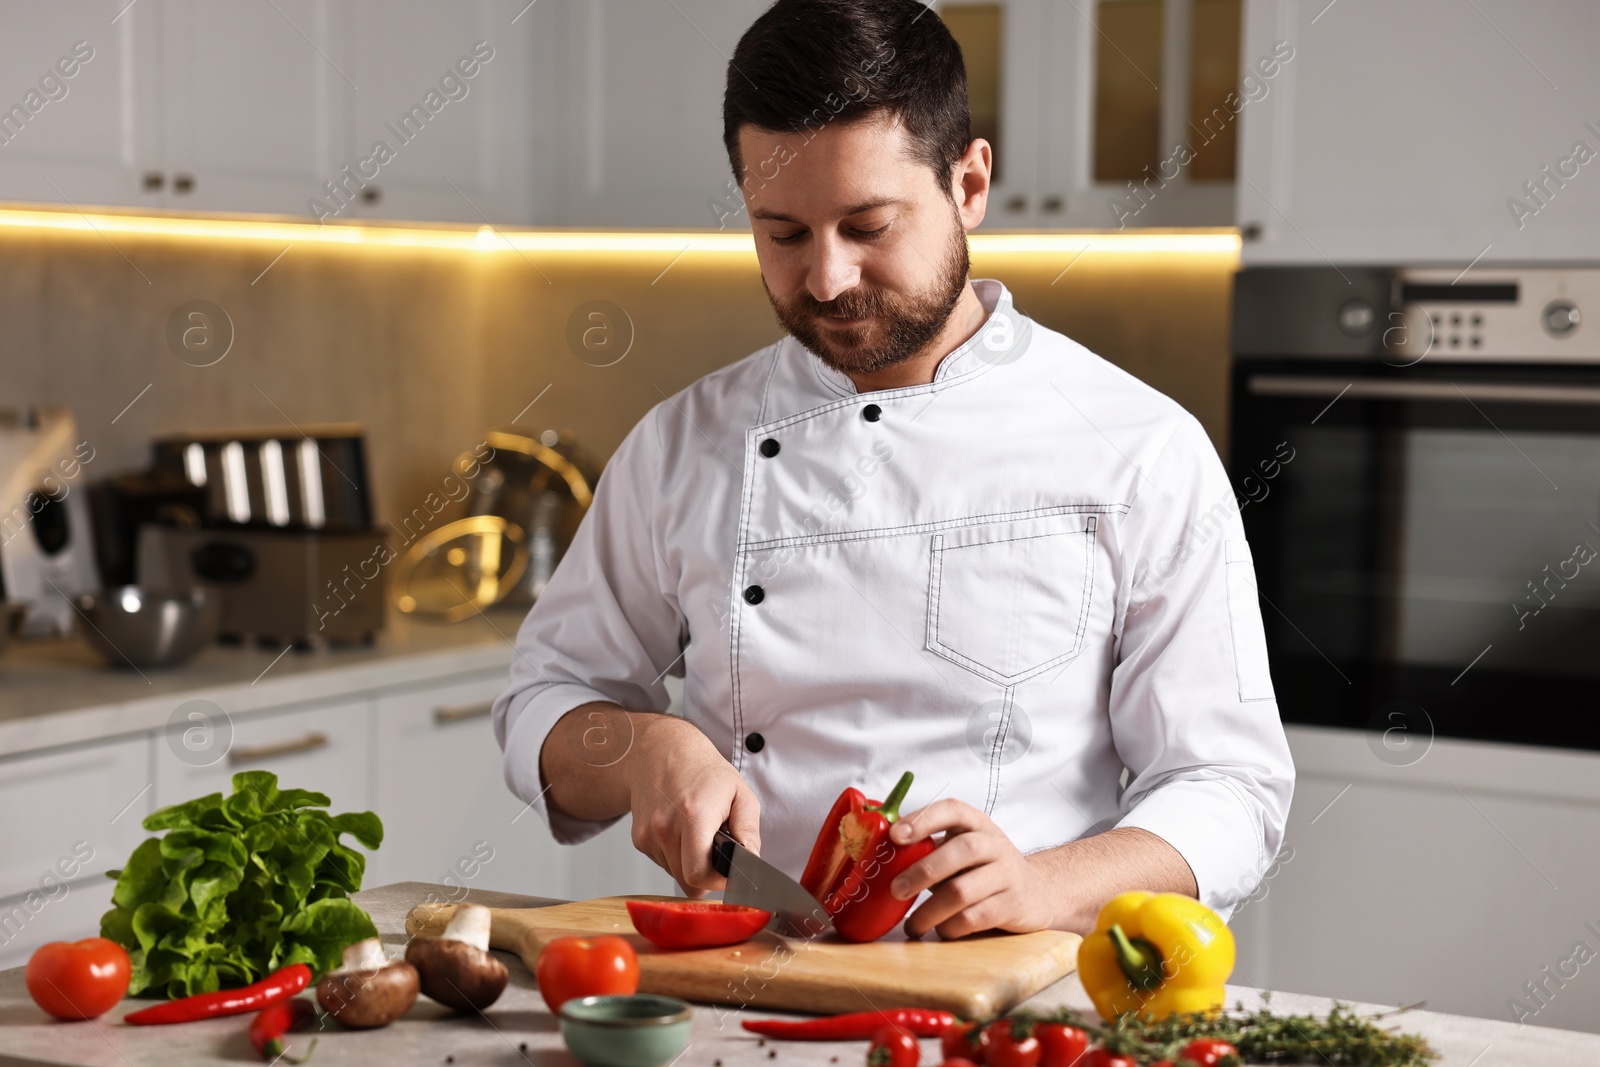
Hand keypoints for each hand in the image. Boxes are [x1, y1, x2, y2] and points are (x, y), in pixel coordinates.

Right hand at [622, 715, 760, 896]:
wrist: (661, 751)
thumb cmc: (704, 772)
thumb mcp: (740, 793)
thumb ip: (749, 832)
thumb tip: (751, 863)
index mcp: (693, 815)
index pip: (699, 876)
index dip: (719, 881)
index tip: (731, 872)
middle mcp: (665, 828)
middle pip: (687, 882)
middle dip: (708, 876)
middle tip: (720, 856)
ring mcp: (648, 834)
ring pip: (675, 875)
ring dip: (691, 866)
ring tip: (699, 837)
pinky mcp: (639, 839)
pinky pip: (664, 864)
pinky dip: (676, 857)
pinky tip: (683, 833)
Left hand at [887, 799, 1054, 938]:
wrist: (1037, 892)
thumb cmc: (981, 869)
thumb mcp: (960, 849)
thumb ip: (928, 848)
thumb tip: (877, 853)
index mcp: (976, 823)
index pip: (951, 810)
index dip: (923, 820)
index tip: (895, 836)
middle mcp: (994, 844)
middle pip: (960, 851)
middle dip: (922, 871)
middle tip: (895, 889)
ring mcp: (1007, 874)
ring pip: (963, 890)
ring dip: (930, 910)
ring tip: (912, 925)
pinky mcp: (1013, 905)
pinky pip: (976, 917)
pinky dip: (951, 927)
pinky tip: (941, 930)